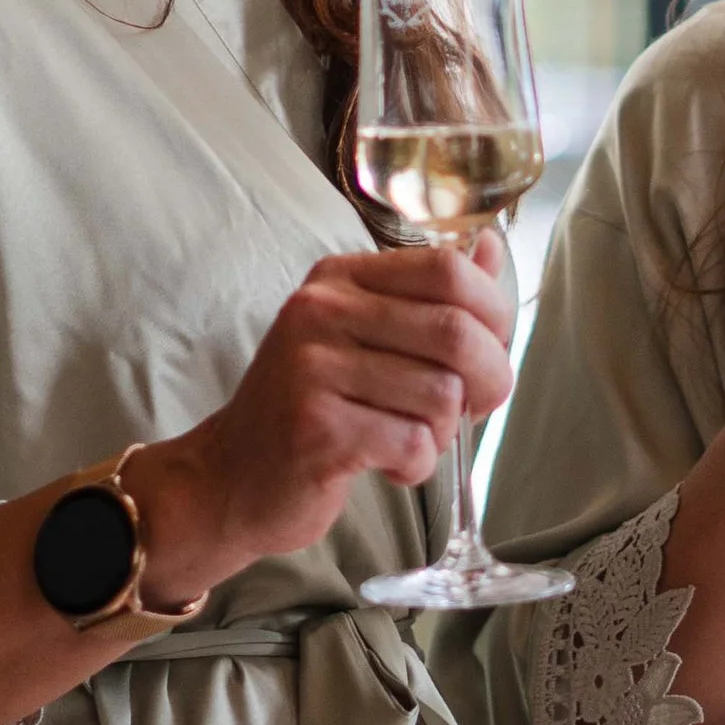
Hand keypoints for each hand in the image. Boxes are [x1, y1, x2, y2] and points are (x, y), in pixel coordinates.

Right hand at [135, 232, 515, 600]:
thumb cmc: (311, 407)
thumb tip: (492, 247)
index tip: (491, 351)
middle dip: (488, 381)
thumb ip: (429, 296)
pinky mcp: (316, 428)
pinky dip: (416, 465)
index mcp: (340, 278)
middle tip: (473, 409)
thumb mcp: (363, 335)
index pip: (447, 269)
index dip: (494, 313)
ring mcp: (312, 368)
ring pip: (441, 395)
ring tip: (408, 439)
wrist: (230, 477)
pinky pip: (413, 443)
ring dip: (443, 433)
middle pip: (455, 332)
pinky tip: (388, 466)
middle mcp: (321, 311)